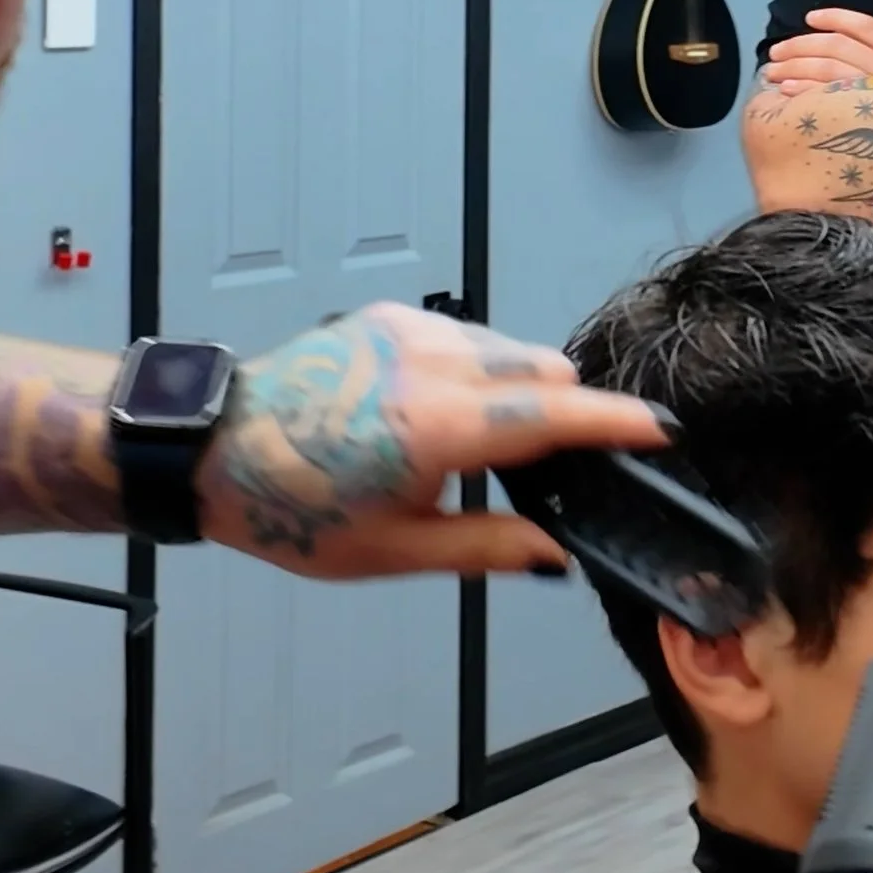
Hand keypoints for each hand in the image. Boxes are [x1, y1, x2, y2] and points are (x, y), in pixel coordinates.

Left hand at [201, 302, 663, 576]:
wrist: (209, 449)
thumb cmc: (292, 512)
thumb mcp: (391, 552)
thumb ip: (485, 549)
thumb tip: (557, 557)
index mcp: (434, 428)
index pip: (552, 415)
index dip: (616, 423)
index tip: (663, 430)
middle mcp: (430, 362)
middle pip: (543, 370)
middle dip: (568, 413)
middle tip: (553, 470)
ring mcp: (407, 329)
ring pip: (509, 348)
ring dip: (522, 391)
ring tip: (485, 449)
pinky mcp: (386, 315)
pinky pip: (466, 336)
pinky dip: (481, 370)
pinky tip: (443, 415)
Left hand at [761, 5, 872, 93]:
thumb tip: (824, 53)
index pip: (866, 27)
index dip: (836, 18)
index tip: (809, 18)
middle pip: (838, 46)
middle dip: (800, 46)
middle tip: (775, 52)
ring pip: (828, 68)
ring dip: (794, 66)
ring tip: (772, 72)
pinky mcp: (864, 119)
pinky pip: (825, 96)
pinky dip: (801, 89)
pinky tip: (785, 90)